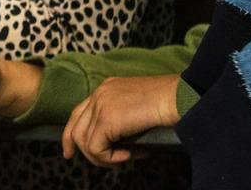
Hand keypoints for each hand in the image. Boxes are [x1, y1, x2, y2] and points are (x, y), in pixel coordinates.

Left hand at [61, 75, 181, 166]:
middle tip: (91, 161)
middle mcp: (100, 93)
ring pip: (84, 141)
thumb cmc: (170, 104)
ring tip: (126, 157)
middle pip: (74, 126)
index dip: (72, 134)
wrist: (180, 97)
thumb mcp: (139, 108)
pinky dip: (111, 158)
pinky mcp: (107, 119)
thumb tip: (118, 144)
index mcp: (107, 88)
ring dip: (103, 157)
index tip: (70, 151)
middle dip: (78, 149)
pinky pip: (96, 148)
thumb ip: (123, 119)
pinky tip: (130, 155)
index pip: (79, 112)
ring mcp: (101, 105)